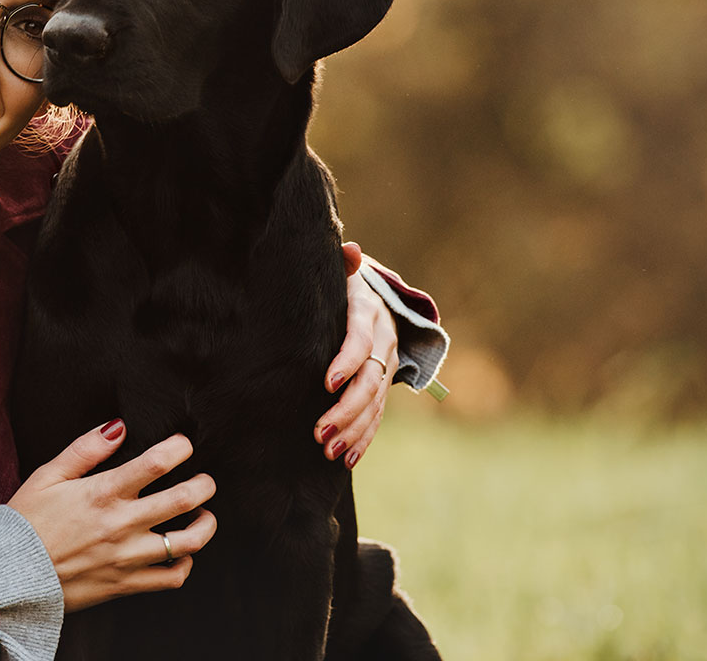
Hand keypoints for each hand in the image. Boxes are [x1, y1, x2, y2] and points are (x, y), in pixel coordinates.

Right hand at [8, 421, 216, 612]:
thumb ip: (85, 450)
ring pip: (187, 543)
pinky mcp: (126, 584)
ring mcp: (127, 557)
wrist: (11, 575)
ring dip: (205, 526)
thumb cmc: (26, 522)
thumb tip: (118, 427)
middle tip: (205, 480)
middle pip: (183, 500)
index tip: (183, 445)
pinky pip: (171, 578)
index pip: (156, 463)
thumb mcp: (47, 476)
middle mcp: (121, 524)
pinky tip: (181, 553)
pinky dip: (185, 565)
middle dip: (204, 485)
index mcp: (102, 493)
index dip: (179, 448)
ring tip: (204, 515)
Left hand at [313, 242, 397, 468]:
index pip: (360, 340)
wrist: (373, 293)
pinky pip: (378, 415)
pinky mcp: (384, 383)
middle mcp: (385, 341)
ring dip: (353, 429)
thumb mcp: (342, 272)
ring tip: (329, 450)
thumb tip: (350, 247)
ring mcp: (387, 365)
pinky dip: (364, 438)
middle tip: (320, 431)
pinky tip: (348, 459)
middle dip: (346, 408)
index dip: (347, 361)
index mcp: (370, 312)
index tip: (326, 382)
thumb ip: (344, 263)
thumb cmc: (342, 282)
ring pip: (375, 403)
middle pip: (370, 380)